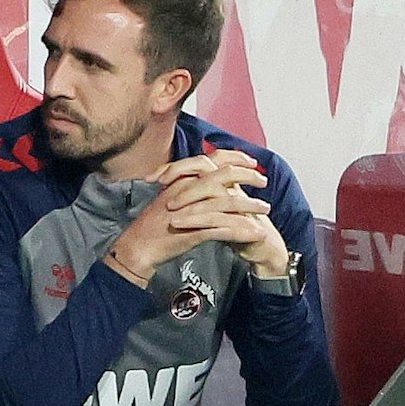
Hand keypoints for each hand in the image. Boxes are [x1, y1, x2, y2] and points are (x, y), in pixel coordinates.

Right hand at [112, 151, 286, 279]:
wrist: (138, 247)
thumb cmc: (152, 226)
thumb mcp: (170, 199)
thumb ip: (187, 188)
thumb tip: (205, 182)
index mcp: (182, 181)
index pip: (211, 160)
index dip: (234, 158)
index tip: (250, 161)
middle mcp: (187, 191)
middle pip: (224, 176)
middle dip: (248, 176)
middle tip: (263, 181)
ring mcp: (190, 211)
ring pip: (227, 203)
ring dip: (250, 205)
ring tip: (266, 209)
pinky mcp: (193, 231)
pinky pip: (223, 229)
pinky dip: (242, 231)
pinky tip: (255, 234)